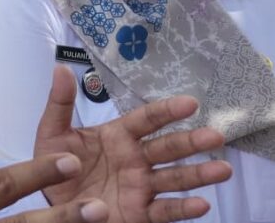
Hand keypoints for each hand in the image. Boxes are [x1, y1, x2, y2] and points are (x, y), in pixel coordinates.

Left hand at [34, 66, 232, 222]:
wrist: (51, 206)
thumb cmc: (55, 166)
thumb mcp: (52, 134)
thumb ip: (59, 103)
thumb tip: (61, 67)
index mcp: (118, 137)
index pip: (146, 120)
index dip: (167, 111)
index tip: (190, 103)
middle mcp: (135, 160)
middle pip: (168, 148)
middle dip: (192, 142)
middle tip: (216, 136)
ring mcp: (140, 187)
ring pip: (175, 179)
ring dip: (199, 174)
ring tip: (223, 169)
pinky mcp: (140, 214)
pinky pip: (165, 211)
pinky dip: (183, 209)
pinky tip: (201, 204)